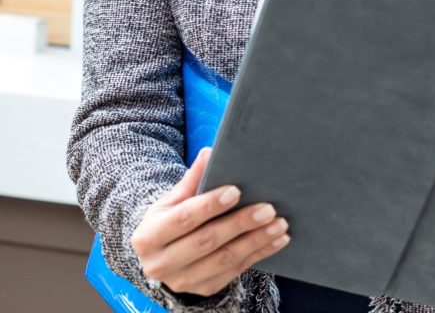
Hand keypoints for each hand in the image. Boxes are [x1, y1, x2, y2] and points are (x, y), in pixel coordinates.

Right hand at [130, 147, 289, 296]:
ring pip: (224, 259)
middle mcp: (160, 264)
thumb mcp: (173, 199)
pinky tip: (278, 240)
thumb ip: (192, 179)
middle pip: (206, 241)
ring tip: (279, 224)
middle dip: (239, 224)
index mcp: (148, 237)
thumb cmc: (172, 217)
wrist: (163, 253)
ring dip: (255, 240)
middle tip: (268, 208)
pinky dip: (259, 254)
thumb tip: (209, 153)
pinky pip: (235, 271)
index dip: (209, 205)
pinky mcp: (203, 288)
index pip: (183, 219)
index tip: (236, 191)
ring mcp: (182, 281)